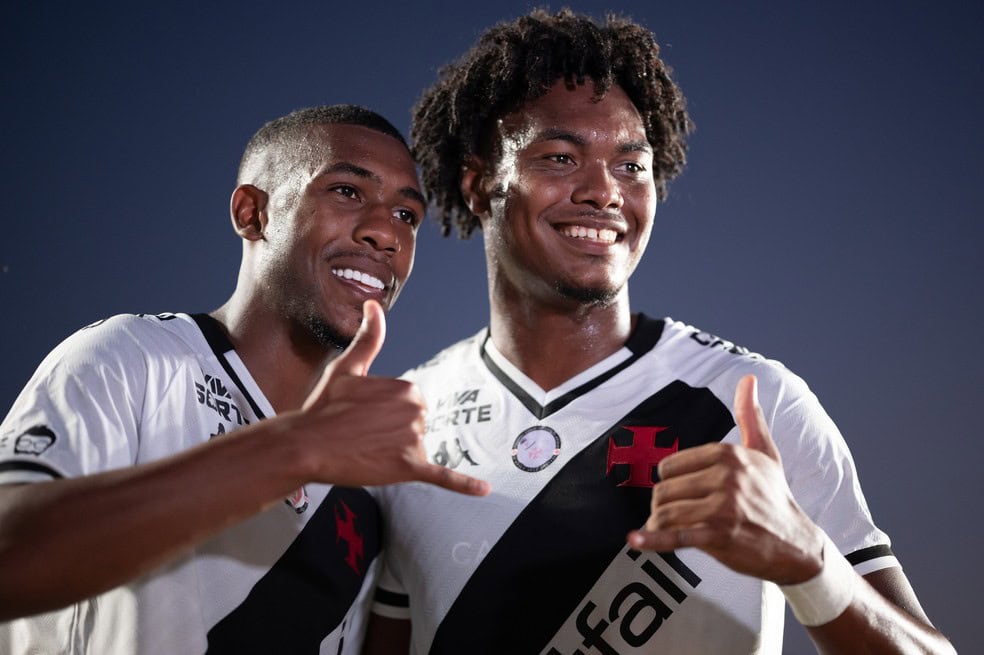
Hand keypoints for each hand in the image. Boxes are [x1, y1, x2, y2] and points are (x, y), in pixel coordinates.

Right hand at [293, 300, 489, 496]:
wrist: (304, 444)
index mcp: (408, 388)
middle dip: (392, 435)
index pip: (409, 407)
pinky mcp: (409, 467)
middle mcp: (416, 411)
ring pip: (416, 450)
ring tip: (364, 450)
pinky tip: (484, 490)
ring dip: (395, 454)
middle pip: (415, 428)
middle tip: (360, 435)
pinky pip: (443, 476)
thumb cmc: (323, 407)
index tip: (362, 418)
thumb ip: (369, 338)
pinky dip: (464, 484)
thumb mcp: (348, 367)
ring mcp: (413, 440)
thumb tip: (375, 305)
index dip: (384, 415)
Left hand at [627, 374, 822, 583]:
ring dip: (660, 523)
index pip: (670, 465)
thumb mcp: (765, 452)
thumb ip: (750, 416)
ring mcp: (722, 507)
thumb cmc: (774, 496)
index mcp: (729, 454)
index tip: (682, 491)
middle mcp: (726, 477)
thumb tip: (747, 380)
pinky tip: (636, 539)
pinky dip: (653, 540)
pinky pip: (675, 535)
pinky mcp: (719, 535)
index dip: (671, 481)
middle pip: (664, 489)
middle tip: (678, 513)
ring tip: (670, 528)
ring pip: (665, 511)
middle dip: (665, 504)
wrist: (796, 544)